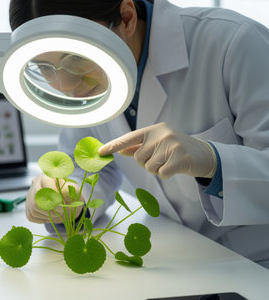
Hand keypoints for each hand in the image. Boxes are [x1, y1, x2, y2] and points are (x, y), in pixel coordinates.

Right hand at [25, 174, 83, 223]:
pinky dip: (43, 219)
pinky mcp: (28, 207)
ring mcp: (30, 195)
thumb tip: (64, 193)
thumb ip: (71, 190)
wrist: (66, 203)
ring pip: (34, 208)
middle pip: (37, 198)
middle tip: (61, 210)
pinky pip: (32, 216)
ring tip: (57, 212)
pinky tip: (50, 215)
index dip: (54, 197)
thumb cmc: (70, 195)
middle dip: (51, 207)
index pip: (45, 185)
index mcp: (47, 175)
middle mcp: (35, 183)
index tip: (63, 203)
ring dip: (48, 214)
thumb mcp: (74, 190)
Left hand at [98, 122, 216, 178]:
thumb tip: (120, 150)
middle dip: (147, 163)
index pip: (129, 138)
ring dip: (157, 170)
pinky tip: (176, 168)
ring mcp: (172, 144)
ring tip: (170, 162)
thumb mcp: (158, 143)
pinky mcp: (180, 157)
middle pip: (138, 158)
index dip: (114, 145)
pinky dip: (166, 175)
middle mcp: (161, 134)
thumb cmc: (177, 149)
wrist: (205, 154)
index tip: (100, 151)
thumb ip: (139, 147)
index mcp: (153, 129)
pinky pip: (162, 173)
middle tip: (162, 159)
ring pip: (149, 167)